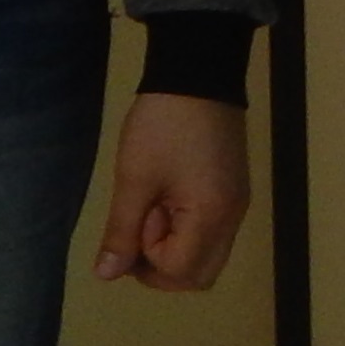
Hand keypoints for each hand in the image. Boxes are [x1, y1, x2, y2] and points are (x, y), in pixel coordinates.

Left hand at [95, 91, 249, 290]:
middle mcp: (232, 218)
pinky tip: (168, 200)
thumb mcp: (134, 177)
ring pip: (208, 255)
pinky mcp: (233, 189)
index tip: (134, 220)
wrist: (197, 70)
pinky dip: (188, 232)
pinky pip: (213, 232)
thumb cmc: (163, 125)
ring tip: (152, 211)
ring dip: (175, 249)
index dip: (147, 258)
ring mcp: (236, 204)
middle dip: (162, 267)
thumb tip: (107, 275)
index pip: (180, 271)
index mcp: (211, 216)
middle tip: (137, 229)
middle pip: (200, 275)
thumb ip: (121, 231)